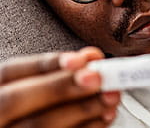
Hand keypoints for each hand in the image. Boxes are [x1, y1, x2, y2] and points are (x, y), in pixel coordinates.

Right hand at [0, 47, 119, 127]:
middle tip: (97, 78)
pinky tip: (104, 118)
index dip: (47, 63)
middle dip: (61, 86)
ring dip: (81, 109)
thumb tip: (92, 58)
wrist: (28, 127)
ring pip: (37, 126)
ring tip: (111, 97)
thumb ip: (60, 72)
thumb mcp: (37, 84)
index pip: (10, 71)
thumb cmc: (38, 105)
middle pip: (16, 100)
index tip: (82, 59)